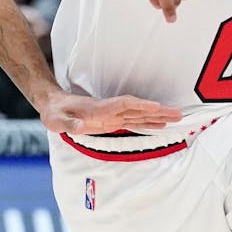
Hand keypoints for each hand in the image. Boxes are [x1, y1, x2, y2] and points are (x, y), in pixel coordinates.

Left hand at [38, 90, 182, 133]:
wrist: (52, 105)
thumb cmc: (54, 112)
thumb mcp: (57, 120)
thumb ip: (68, 124)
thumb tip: (79, 126)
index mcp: (98, 109)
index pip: (124, 105)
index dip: (140, 106)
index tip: (157, 107)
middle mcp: (109, 110)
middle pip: (138, 109)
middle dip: (158, 111)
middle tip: (179, 114)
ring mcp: (111, 115)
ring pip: (138, 115)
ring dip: (157, 117)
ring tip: (176, 119)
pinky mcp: (110, 121)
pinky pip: (132, 121)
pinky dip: (147, 123)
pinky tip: (158, 125)